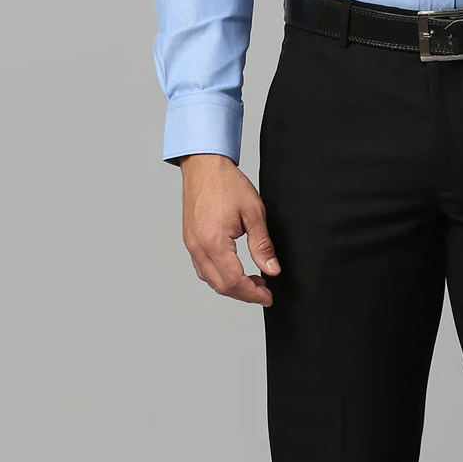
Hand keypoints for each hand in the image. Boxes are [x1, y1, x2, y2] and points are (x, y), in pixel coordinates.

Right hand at [179, 153, 279, 306]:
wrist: (203, 163)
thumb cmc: (226, 182)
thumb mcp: (254, 212)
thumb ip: (263, 245)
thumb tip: (272, 270)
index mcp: (214, 241)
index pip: (234, 281)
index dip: (253, 294)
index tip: (268, 297)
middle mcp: (198, 246)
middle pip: (221, 286)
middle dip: (245, 294)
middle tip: (264, 292)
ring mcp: (191, 244)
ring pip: (211, 280)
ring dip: (233, 286)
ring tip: (254, 281)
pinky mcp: (190, 240)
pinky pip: (203, 269)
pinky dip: (221, 276)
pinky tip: (236, 270)